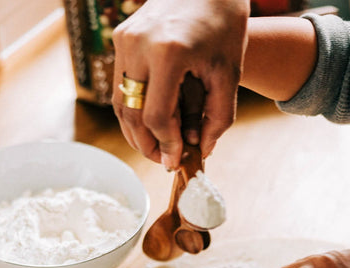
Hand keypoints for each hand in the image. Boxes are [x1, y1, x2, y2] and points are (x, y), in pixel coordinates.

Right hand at [112, 0, 249, 168]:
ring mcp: (125, 39)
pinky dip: (134, 109)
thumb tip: (202, 151)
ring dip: (136, 131)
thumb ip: (218, 117)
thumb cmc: (224, 23)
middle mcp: (139, 45)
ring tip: (156, 147)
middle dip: (147, 145)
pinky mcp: (120, 36)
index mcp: (168, 52)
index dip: (166, 144)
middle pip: (131, 114)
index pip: (156, 116)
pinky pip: (122, 85)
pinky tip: (150, 123)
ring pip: (121, 103)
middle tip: (163, 161)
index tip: (176, 160)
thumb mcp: (229, 72)